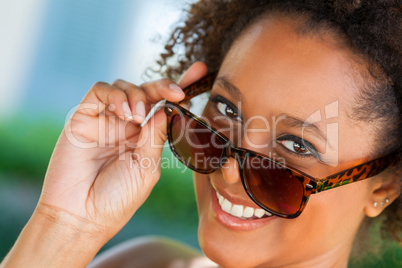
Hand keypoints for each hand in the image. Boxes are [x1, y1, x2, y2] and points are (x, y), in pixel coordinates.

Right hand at [0, 62, 207, 267]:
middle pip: (146, 92)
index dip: (180, 89)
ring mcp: (104, 120)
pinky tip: (123, 113)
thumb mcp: (146, 167)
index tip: (200, 72)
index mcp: (143, 138)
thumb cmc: (117, 198)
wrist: (81, 216)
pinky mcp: (83, 117)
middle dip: (163, 86)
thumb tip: (167, 108)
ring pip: (124, 87)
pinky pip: (99, 91)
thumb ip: (156, 136)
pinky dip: (115, 95)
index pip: (164, 107)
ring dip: (137, 95)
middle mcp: (125, 126)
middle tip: (176, 92)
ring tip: (138, 116)